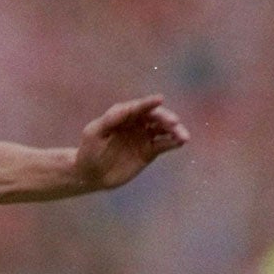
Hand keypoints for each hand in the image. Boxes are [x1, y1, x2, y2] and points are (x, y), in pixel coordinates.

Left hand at [72, 95, 188, 191]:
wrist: (91, 174)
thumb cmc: (89, 151)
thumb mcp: (94, 134)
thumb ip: (109, 120)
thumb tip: (126, 108)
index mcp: (123, 115)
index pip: (138, 107)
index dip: (149, 103)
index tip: (160, 99)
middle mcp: (137, 123)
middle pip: (155, 117)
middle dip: (166, 118)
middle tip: (174, 123)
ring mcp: (144, 136)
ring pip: (163, 130)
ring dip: (175, 131)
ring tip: (183, 137)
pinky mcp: (149, 151)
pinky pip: (164, 145)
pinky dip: (173, 143)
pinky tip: (180, 142)